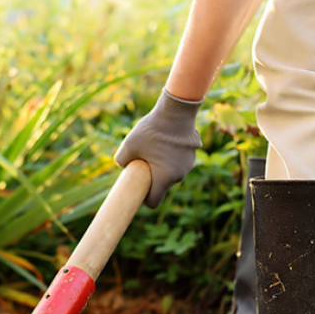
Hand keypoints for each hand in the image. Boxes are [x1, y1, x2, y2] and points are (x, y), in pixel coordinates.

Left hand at [115, 90, 203, 207]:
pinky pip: (179, 162)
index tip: (139, 190)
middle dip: (153, 180)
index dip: (145, 199)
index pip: (154, 202)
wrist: (176, 111)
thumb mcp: (129, 145)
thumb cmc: (152, 130)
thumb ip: (121, 161)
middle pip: (163, 186)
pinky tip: (166, 142)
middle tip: (143, 164)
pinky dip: (172, 157)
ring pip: (172, 173)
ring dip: (163, 168)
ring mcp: (188, 165)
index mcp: (164, 179)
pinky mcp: (193, 154)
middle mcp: (179, 175)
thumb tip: (123, 166)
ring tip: (154, 150)